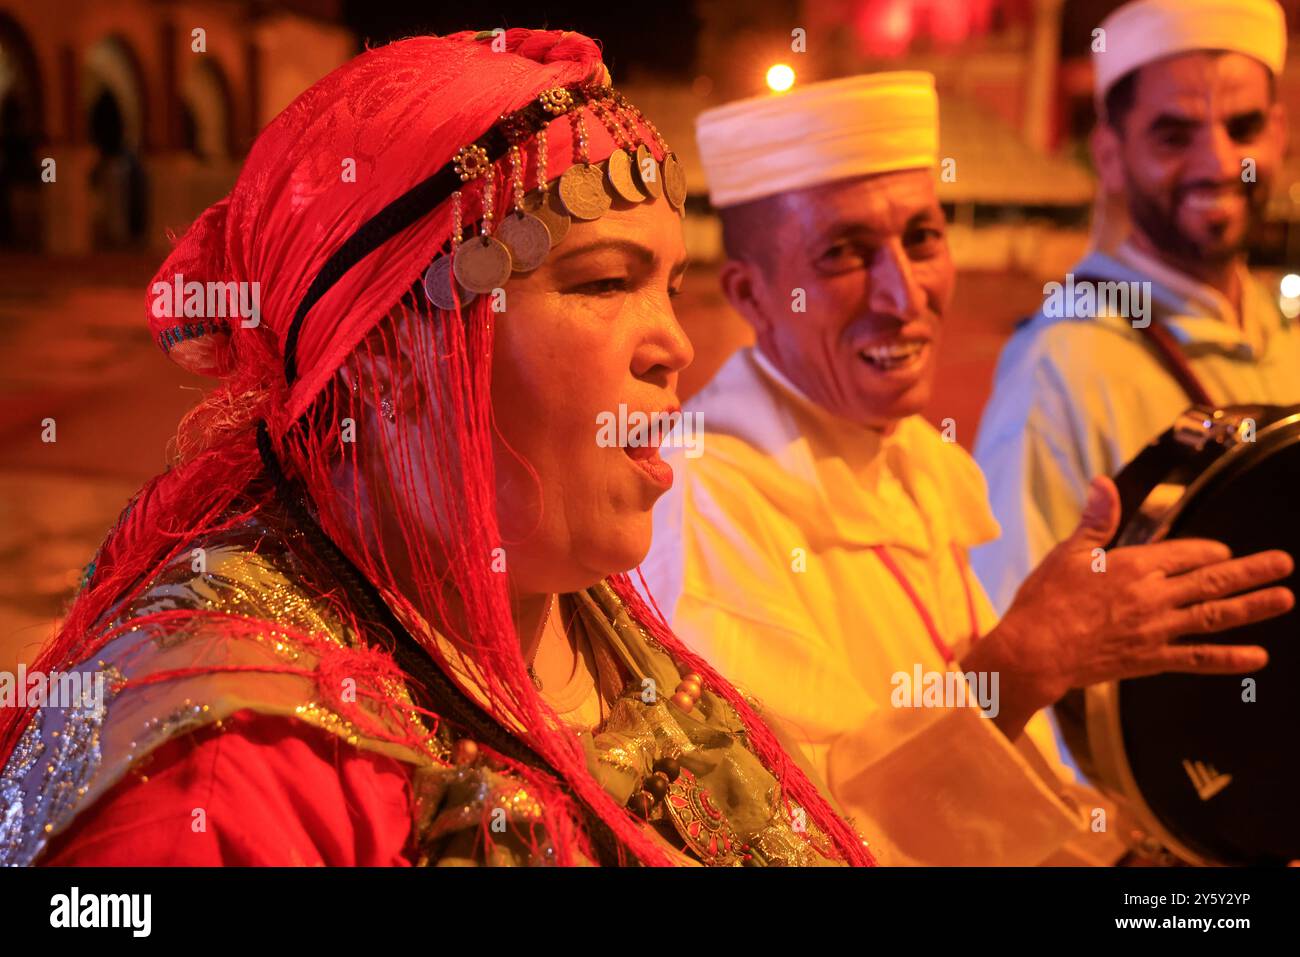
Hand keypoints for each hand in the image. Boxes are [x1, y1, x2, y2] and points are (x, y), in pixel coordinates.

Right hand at [966, 476, 1293, 738]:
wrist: (1035, 651)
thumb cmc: (1046, 600)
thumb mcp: (1068, 553)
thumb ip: (1096, 521)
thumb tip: (1103, 483)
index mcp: (1134, 566)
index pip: (1185, 554)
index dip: (1208, 552)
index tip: (1223, 552)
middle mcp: (1154, 596)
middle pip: (1212, 581)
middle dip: (1251, 571)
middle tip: (1284, 563)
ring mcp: (1156, 630)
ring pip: (1214, 616)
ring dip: (1253, 607)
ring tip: (1284, 598)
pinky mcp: (1151, 660)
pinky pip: (1197, 659)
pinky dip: (1228, 659)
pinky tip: (1257, 657)